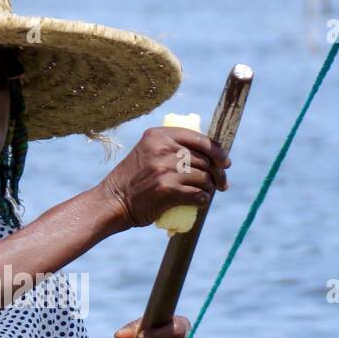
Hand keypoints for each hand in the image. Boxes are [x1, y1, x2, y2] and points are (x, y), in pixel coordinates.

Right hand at [98, 126, 229, 229]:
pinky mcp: (167, 190)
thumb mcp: (147, 152)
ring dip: (210, 188)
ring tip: (207, 192)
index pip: (200, 139)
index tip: (225, 162)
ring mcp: (165, 169)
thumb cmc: (132, 180)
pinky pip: (197, 194)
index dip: (217, 151)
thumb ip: (169, 148)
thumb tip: (206, 154)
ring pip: (203, 177)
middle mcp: (163, 149)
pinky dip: (203, 199)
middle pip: (204, 160)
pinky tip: (200, 201)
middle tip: (222, 184)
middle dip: (218, 174)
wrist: (112, 202)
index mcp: (159, 135)